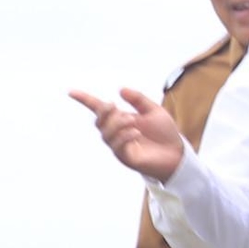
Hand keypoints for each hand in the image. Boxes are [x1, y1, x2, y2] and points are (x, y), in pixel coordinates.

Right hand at [70, 87, 188, 181]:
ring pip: (106, 134)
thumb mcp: (154, 110)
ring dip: (116, 124)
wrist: (177, 153)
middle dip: (104, 113)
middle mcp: (117, 132)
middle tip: (116, 108)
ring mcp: (119, 146)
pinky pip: (117, 146)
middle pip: (99, 121)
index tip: (71, 92)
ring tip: (132, 121)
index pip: (98, 108)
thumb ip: (138, 99)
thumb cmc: (165, 133)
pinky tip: (135, 132)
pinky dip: (124, 136)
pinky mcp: (126, 157)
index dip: (84, 100)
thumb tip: (120, 90)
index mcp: (121, 119)